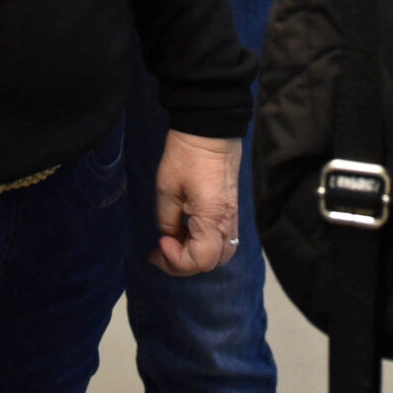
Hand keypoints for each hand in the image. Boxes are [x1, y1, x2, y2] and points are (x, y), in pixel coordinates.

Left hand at [148, 131, 242, 276]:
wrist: (210, 129)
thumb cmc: (186, 155)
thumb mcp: (167, 189)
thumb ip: (167, 221)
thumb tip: (170, 237)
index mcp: (212, 217)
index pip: (200, 260)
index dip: (176, 260)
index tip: (160, 242)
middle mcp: (227, 220)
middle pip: (213, 262)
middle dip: (185, 263)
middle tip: (162, 249)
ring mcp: (231, 215)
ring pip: (221, 252)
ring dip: (196, 255)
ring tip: (175, 242)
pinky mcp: (230, 207)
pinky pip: (222, 237)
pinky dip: (205, 243)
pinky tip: (187, 231)